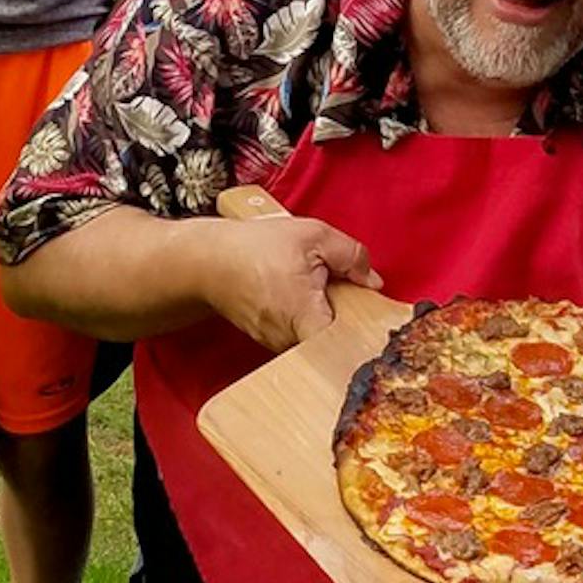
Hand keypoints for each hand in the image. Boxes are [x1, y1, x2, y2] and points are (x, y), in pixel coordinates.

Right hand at [203, 215, 381, 352]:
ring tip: (313, 289)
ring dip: (323, 317)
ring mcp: (277, 344)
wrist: (208, 260)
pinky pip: (298, 335)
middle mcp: (289, 339)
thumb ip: (350, 256)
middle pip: (333, 340)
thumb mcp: (312, 236)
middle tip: (342, 291)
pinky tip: (298, 295)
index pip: (342, 346)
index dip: (363, 338)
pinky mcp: (268, 342)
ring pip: (315, 338)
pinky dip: (304, 318)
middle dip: (345, 317)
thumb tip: (373, 279)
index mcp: (303, 315)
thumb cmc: (255, 247)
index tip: (374, 326)